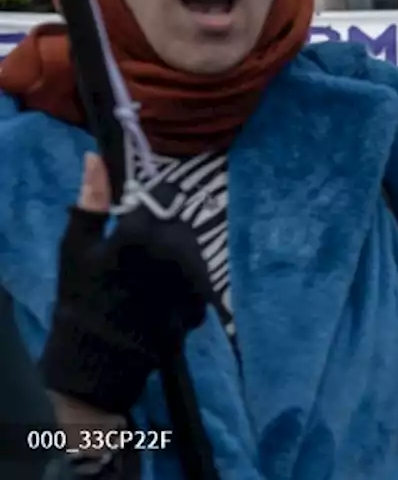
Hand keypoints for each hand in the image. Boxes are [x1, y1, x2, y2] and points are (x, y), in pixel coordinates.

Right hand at [39, 154, 213, 414]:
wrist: (99, 357)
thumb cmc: (81, 298)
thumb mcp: (76, 248)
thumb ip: (91, 201)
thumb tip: (95, 158)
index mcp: (144, 232)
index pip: (167, 192)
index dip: (157, 198)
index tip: (144, 209)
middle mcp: (176, 251)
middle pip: (183, 220)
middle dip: (167, 228)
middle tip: (139, 252)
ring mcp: (194, 278)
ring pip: (194, 247)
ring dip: (178, 253)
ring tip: (147, 276)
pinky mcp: (203, 301)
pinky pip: (199, 276)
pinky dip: (186, 279)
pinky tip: (161, 294)